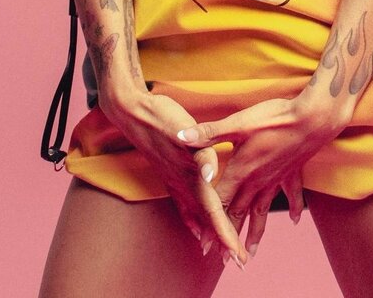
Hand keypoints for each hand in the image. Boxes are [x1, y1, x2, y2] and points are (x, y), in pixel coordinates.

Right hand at [99, 87, 247, 267]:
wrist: (134, 112)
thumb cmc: (163, 117)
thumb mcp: (185, 131)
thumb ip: (201, 154)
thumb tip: (208, 176)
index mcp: (191, 172)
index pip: (213, 210)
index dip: (225, 233)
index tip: (236, 253)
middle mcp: (182, 181)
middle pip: (206, 217)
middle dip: (222, 240)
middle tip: (238, 260)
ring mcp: (173, 178)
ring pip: (195, 213)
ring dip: (209, 232)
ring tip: (220, 252)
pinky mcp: (168, 173)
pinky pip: (182, 203)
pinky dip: (192, 218)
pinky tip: (196, 228)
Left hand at [176, 92, 348, 257]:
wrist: (311, 119)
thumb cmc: (274, 119)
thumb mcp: (238, 123)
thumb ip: (210, 133)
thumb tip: (182, 135)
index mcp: (242, 170)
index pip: (222, 201)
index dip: (210, 221)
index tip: (204, 244)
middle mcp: (258, 180)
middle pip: (240, 212)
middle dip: (230, 236)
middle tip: (223, 260)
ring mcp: (276, 178)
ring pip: (263, 211)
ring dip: (256, 233)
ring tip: (250, 254)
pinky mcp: (292, 172)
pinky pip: (291, 195)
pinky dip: (292, 208)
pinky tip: (294, 221)